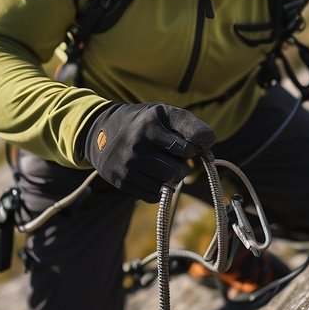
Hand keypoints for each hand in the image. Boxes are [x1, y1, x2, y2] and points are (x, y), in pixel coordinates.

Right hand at [82, 103, 215, 201]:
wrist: (101, 132)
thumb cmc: (144, 123)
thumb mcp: (165, 113)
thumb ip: (190, 126)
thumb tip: (208, 144)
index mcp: (151, 124)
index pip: (190, 147)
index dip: (194, 148)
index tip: (188, 144)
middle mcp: (137, 144)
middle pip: (179, 170)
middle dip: (182, 165)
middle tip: (172, 156)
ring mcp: (128, 165)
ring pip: (167, 184)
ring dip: (171, 178)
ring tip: (162, 164)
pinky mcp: (122, 181)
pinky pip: (154, 195)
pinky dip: (158, 188)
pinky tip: (150, 174)